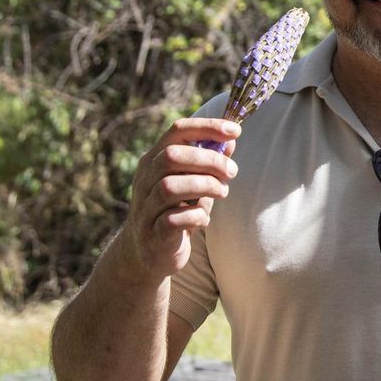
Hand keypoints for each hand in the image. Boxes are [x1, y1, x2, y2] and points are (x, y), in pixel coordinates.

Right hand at [120, 117, 239, 280]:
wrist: (149, 253)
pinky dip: (196, 216)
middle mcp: (145, 180)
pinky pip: (173, 220)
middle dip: (209, 160)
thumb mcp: (194, 182)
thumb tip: (231, 140)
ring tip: (222, 192)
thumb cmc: (176, 210)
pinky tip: (204, 219)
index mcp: (154, 160)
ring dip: (205, 186)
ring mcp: (146, 207)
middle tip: (232, 172)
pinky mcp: (153, 233)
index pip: (177, 131)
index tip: (235, 131)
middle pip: (172, 156)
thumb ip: (209, 163)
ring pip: (170, 187)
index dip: (207, 127)